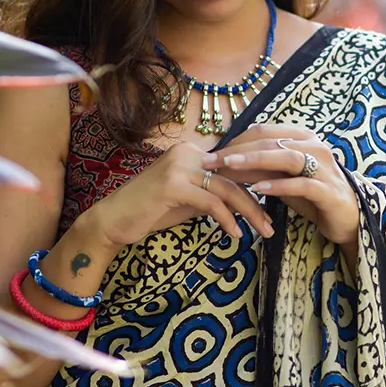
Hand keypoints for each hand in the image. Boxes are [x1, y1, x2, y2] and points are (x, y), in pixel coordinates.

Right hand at [89, 140, 274, 250]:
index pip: (232, 168)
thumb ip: (211, 193)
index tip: (272, 207)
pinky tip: (234, 234)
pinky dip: (227, 219)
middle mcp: (187, 152)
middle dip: (257, 202)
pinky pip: (211, 202)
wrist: (113, 220)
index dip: (255, 186)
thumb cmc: (150, 211)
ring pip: (227, 189)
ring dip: (249, 213)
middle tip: (272, 225)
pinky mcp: (173, 185)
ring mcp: (179, 167)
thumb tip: (243, 200)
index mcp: (192, 152)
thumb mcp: (187, 198)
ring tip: (263, 231)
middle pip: (234, 177)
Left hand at [202, 124, 358, 248]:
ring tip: (229, 167)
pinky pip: (301, 185)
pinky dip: (278, 186)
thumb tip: (226, 162)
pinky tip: (258, 189)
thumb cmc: (312, 195)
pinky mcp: (329, 191)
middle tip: (210, 161)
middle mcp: (315, 146)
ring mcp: (324, 167)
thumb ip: (262, 167)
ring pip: (286, 157)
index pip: (263, 131)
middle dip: (237, 150)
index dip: (235, 140)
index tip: (211, 154)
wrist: (347, 217)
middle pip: (270, 141)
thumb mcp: (283, 178)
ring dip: (254, 160)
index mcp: (303, 137)